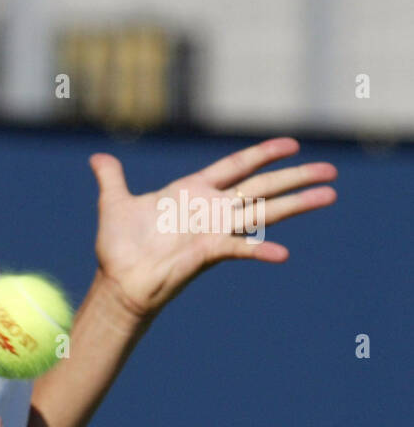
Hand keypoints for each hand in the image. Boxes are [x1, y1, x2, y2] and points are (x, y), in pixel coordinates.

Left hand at [89, 137, 336, 320]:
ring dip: (296, 204)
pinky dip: (258, 249)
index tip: (291, 144)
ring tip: (330, 195)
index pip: (235, 167)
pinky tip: (282, 253)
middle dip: (295, 177)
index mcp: (192, 192)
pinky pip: (239, 248)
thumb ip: (111, 178)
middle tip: (331, 170)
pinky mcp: (209, 252)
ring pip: (263, 211)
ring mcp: (214, 230)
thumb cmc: (118, 247)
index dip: (262, 154)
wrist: (118, 282)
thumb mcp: (114, 204)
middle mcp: (210, 209)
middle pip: (261, 186)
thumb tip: (97, 157)